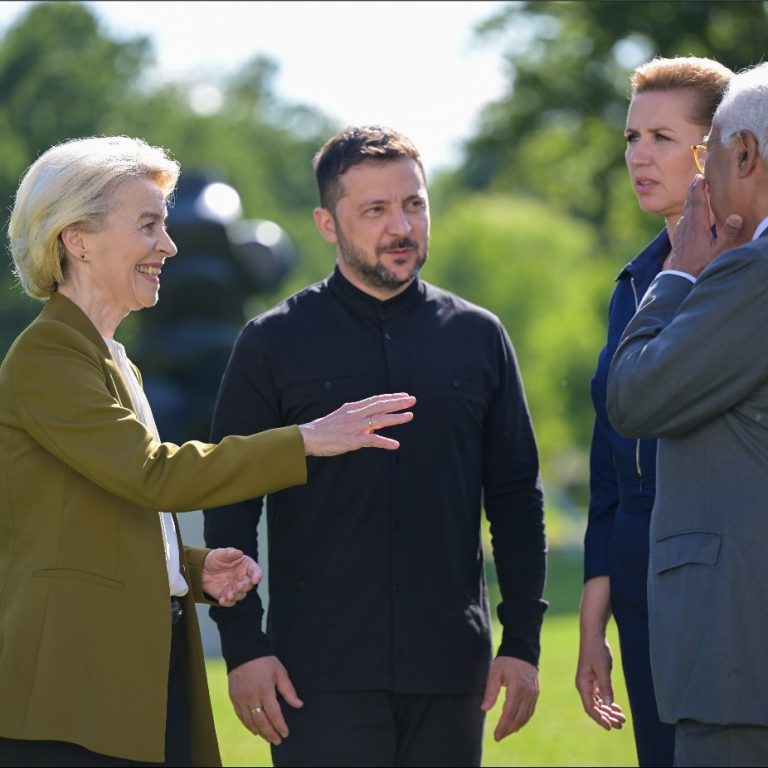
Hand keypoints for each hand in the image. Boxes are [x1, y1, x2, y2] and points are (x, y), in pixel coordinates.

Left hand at [201, 547, 261, 606]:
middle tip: (239, 586)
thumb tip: (240, 553)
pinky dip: (227, 602)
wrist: (202, 570)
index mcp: (245, 566)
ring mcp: (235, 588)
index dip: (257, 575)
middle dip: (245, 587)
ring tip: (229, 595)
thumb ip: (230, 553)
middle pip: (249, 585)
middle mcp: (243, 578)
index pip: (256, 571)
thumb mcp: (220, 553)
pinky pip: (230, 602)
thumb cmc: (215, 559)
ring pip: (241, 595)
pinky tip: (222, 600)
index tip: (255, 580)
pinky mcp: (227, 595)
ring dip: (236, 596)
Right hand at [229, 656, 302, 744]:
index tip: (285, 733)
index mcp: (265, 689)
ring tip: (268, 738)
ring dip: (260, 732)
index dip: (280, 725)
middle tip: (278, 741)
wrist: (244, 652)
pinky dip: (248, 725)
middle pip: (261, 721)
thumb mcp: (280, 672)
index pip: (273, 713)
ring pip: (250, 721)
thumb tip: (299, 705)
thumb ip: (289, 690)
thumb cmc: (265, 661)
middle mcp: (251, 696)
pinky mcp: (233, 698)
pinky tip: (255, 730)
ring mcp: (241, 698)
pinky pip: (240, 716)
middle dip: (270, 733)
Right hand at [298, 392, 415, 456]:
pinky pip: (372, 441)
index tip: (403, 395)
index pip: (376, 400)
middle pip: (380, 405)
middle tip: (412, 400)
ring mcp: (355, 427)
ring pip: (379, 420)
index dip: (391, 397)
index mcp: (353, 408)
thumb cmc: (324, 429)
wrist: (308, 437)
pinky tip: (396, 444)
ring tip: (410, 416)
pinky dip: (385, 442)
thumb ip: (356, 417)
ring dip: (396, 418)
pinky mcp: (353, 440)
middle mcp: (356, 414)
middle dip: (398, 402)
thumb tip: (369, 422)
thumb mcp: (341, 417)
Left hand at [481, 656, 538, 740]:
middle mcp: (528, 693)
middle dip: (508, 729)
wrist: (522, 651)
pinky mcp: (536, 694)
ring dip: (516, 727)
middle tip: (499, 737)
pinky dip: (523, 720)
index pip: (509, 713)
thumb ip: (490, 691)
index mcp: (517, 688)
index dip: (503, 726)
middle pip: (518, 718)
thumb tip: (484, 709)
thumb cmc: (506, 661)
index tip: (496, 735)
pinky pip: (530, 711)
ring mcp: (534, 694)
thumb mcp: (494, 673)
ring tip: (506, 733)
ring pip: (526, 716)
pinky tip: (516, 724)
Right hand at [575, 632, 625, 729]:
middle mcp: (584, 686)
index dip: (600, 719)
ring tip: (621, 718)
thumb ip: (605, 687)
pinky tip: (616, 707)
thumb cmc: (597, 650)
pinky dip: (608, 703)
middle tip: (621, 724)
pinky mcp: (593, 679)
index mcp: (582, 684)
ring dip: (609, 711)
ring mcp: (588, 683)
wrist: (593, 635)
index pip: (590, 708)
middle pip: (595, 707)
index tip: (610, 727)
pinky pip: (600, 696)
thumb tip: (607, 705)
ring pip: (598, 703)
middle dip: (607, 717)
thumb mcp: (603, 669)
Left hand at [666, 175, 743, 276]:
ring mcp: (681, 231)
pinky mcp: (679, 237)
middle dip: (693, 189)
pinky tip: (688, 212)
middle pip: (690, 202)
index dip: (699, 188)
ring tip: (693, 190)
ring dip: (689, 198)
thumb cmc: (701, 265)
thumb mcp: (719, 251)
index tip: (700, 176)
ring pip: (685, 210)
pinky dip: (687, 210)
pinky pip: (683, 218)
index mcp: (697, 225)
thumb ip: (728, 234)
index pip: (698, 202)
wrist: (679, 278)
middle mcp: (687, 225)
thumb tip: (736, 217)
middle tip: (697, 177)